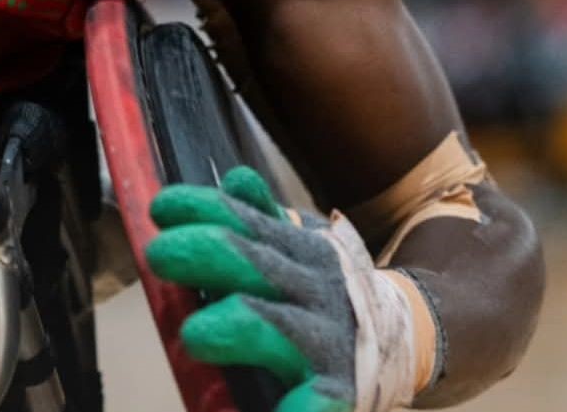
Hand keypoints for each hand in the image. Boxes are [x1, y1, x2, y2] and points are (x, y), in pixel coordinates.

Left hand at [147, 167, 422, 411]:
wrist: (406, 333)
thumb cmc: (323, 290)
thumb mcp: (299, 244)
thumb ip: (260, 216)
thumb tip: (234, 179)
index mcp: (295, 247)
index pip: (243, 219)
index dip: (202, 209)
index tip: (159, 207)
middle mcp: (312, 285)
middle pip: (257, 264)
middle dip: (209, 255)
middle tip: (160, 254)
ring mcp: (327, 338)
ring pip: (279, 329)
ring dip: (239, 327)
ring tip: (195, 333)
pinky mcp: (340, 388)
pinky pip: (320, 400)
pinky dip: (302, 410)